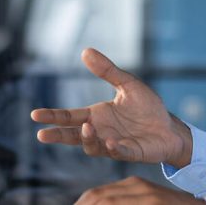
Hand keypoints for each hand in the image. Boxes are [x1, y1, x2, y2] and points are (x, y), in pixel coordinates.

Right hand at [32, 48, 193, 166]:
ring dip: (87, 138)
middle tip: (42, 134)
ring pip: (92, 146)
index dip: (53, 116)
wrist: (169, 127)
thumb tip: (86, 51)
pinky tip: (110, 142)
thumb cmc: (148, 108)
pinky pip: (119, 153)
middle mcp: (101, 132)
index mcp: (97, 116)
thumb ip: (107, 71)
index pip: (70, 116)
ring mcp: (113, 145)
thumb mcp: (127, 84)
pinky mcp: (131, 153)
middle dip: (58, 135)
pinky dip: (113, 149)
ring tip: (86, 127)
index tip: (35, 115)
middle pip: (73, 135)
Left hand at [76, 176, 204, 204]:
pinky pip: (120, 204)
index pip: (96, 195)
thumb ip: (123, 202)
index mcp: (132, 185)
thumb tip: (95, 203)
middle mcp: (137, 186)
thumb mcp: (146, 203)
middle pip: (96, 196)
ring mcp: (146, 196)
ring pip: (106, 200)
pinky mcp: (153, 202)